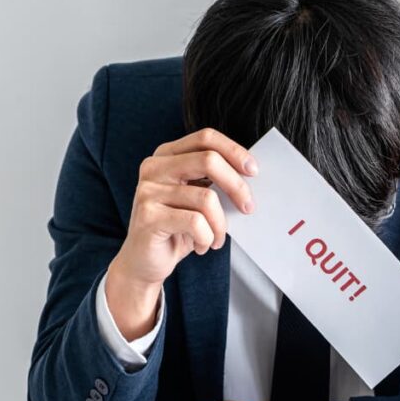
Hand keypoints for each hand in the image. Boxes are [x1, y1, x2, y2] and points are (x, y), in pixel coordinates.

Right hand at [107, 128, 256, 340]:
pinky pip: (195, 222)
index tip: (254, 171)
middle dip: (237, 186)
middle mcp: (154, 168)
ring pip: (206, 198)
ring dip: (220, 225)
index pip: (205, 138)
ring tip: (216, 238)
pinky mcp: (148, 216)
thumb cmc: (177, 229)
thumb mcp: (197, 198)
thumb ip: (213, 181)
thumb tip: (250, 173)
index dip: (234, 151)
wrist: (145, 262)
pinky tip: (202, 245)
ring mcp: (148, 191)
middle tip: (248, 208)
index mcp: (167, 156)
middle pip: (209, 160)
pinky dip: (207, 238)